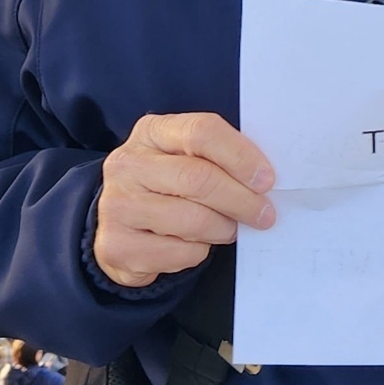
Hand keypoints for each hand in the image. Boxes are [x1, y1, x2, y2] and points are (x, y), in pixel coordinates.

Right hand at [93, 112, 275, 288]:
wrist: (120, 227)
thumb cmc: (168, 188)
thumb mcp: (187, 159)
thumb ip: (219, 160)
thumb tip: (263, 179)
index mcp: (151, 132)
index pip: (201, 132)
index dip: (240, 156)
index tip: (266, 180)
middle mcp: (128, 165)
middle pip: (199, 178)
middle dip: (241, 200)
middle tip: (264, 214)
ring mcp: (117, 205)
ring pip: (192, 219)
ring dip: (223, 228)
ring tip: (228, 228)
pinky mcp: (117, 245)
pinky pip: (180, 252)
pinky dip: (200, 252)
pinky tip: (194, 244)